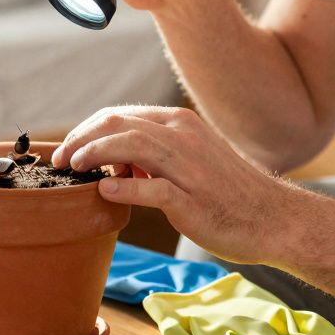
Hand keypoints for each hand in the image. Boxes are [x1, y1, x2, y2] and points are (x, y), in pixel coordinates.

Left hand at [52, 105, 302, 265]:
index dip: (86, 129)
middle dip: (81, 138)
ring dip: (94, 154)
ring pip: (132, 145)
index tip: (67, 148)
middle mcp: (184, 137)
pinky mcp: (194, 200)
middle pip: (119, 124)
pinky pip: (154, 189)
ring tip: (72, 169)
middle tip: (59, 160)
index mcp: (180, 124)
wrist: (275, 219)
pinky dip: (125, 189)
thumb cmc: (229, 192)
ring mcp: (190, 167)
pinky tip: (104, 193)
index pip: (120, 115)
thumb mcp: (190, 160)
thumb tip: (110, 163)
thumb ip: (152, 156)